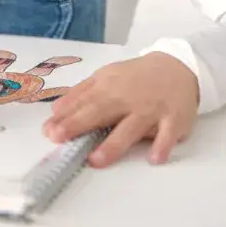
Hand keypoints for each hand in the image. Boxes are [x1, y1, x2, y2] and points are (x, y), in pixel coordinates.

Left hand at [42, 52, 198, 167]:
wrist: (177, 66)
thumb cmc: (136, 77)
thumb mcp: (106, 77)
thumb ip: (81, 92)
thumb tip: (55, 109)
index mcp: (109, 86)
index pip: (84, 102)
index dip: (66, 117)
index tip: (48, 131)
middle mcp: (128, 98)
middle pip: (101, 112)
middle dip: (79, 125)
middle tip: (58, 138)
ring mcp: (151, 109)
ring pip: (131, 127)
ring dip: (114, 143)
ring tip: (95, 160)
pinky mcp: (174, 119)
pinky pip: (168, 134)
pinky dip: (162, 145)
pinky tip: (154, 158)